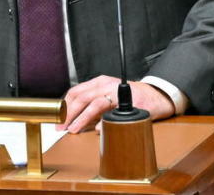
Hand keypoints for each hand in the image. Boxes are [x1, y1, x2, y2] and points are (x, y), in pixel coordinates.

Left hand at [60, 76, 175, 133]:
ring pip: (95, 103)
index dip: (64, 106)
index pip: (76, 91)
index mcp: (100, 82)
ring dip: (82, 118)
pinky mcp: (130, 103)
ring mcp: (119, 93)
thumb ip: (92, 108)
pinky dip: (104, 122)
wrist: (157, 96)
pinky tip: (98, 130)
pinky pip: (115, 112)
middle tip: (61, 127)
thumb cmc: (131, 97)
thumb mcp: (108, 98)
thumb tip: (73, 121)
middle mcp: (108, 85)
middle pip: (82, 97)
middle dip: (69, 113)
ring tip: (74, 129)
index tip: (57, 119)